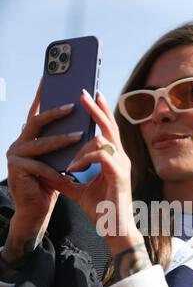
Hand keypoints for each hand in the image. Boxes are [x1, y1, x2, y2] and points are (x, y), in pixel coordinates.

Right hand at [3, 80, 81, 262]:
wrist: (36, 209)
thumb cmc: (49, 183)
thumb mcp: (58, 159)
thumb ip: (63, 143)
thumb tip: (81, 125)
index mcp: (29, 138)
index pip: (37, 113)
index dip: (43, 96)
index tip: (51, 77)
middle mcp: (19, 142)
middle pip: (37, 122)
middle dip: (55, 112)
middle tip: (74, 104)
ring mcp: (15, 155)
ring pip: (41, 144)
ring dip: (61, 140)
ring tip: (79, 136)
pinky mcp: (17, 169)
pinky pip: (40, 167)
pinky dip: (56, 170)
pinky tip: (68, 172)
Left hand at [46, 90, 142, 255]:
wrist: (114, 229)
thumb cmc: (101, 209)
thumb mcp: (78, 190)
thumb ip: (66, 178)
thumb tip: (49, 169)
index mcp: (113, 160)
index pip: (108, 131)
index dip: (101, 112)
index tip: (92, 96)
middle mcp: (120, 159)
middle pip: (110, 128)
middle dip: (96, 109)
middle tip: (84, 92)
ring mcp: (122, 166)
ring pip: (102, 141)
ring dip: (82, 147)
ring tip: (71, 162)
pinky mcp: (119, 176)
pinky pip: (101, 157)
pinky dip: (85, 160)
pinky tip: (74, 169)